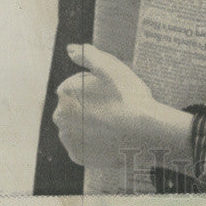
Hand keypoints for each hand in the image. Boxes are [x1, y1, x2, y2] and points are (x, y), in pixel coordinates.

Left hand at [53, 43, 191, 170]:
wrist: (145, 132)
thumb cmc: (129, 95)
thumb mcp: (111, 67)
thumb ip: (87, 55)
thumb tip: (70, 49)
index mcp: (65, 92)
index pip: (76, 85)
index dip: (96, 86)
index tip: (113, 91)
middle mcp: (60, 116)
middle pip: (74, 106)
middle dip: (89, 105)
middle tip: (115, 106)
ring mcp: (68, 138)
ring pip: (77, 126)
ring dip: (90, 123)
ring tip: (114, 122)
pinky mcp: (77, 156)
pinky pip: (83, 145)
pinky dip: (94, 141)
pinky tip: (110, 137)